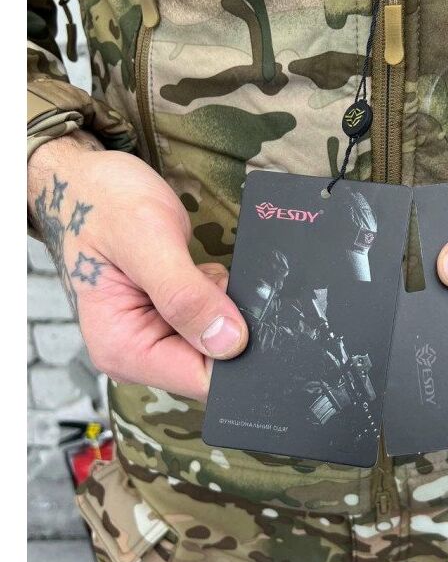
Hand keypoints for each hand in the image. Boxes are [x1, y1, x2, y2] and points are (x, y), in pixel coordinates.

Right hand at [28, 133, 246, 399]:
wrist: (86, 182)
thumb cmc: (104, 204)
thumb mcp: (147, 241)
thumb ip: (185, 294)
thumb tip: (229, 342)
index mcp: (123, 347)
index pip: (199, 380)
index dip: (235, 353)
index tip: (246, 313)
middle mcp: (138, 351)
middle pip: (212, 365)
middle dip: (232, 327)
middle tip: (218, 279)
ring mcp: (155, 336)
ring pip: (219, 342)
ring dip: (228, 309)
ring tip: (205, 272)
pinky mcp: (170, 319)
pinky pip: (214, 322)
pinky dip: (223, 298)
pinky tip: (207, 274)